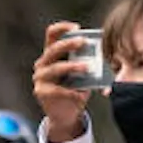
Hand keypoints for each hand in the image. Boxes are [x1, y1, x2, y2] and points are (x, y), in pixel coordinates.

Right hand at [32, 21, 93, 140]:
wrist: (66, 114)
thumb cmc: (75, 89)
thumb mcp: (81, 73)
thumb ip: (86, 62)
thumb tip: (102, 54)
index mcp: (51, 54)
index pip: (52, 34)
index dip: (62, 28)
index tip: (77, 28)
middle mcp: (42, 64)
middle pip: (53, 49)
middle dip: (68, 43)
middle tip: (83, 42)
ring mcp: (40, 78)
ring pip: (55, 68)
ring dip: (72, 66)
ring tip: (87, 67)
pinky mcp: (41, 92)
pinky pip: (57, 89)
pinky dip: (72, 91)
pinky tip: (82, 93)